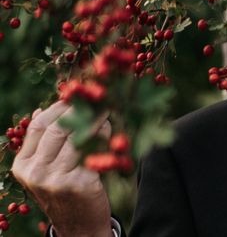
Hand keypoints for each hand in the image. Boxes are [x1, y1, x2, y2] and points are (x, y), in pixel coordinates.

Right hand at [11, 101, 112, 236]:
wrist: (78, 226)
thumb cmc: (63, 188)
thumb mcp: (45, 168)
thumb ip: (42, 141)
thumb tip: (41, 109)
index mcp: (24, 165)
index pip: (39, 125)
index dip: (59, 106)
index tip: (77, 94)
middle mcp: (36, 172)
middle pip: (58, 127)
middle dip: (80, 109)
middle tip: (98, 97)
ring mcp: (57, 179)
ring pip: (79, 135)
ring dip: (97, 120)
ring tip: (106, 114)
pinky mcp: (79, 183)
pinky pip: (95, 149)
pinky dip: (105, 136)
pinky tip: (110, 134)